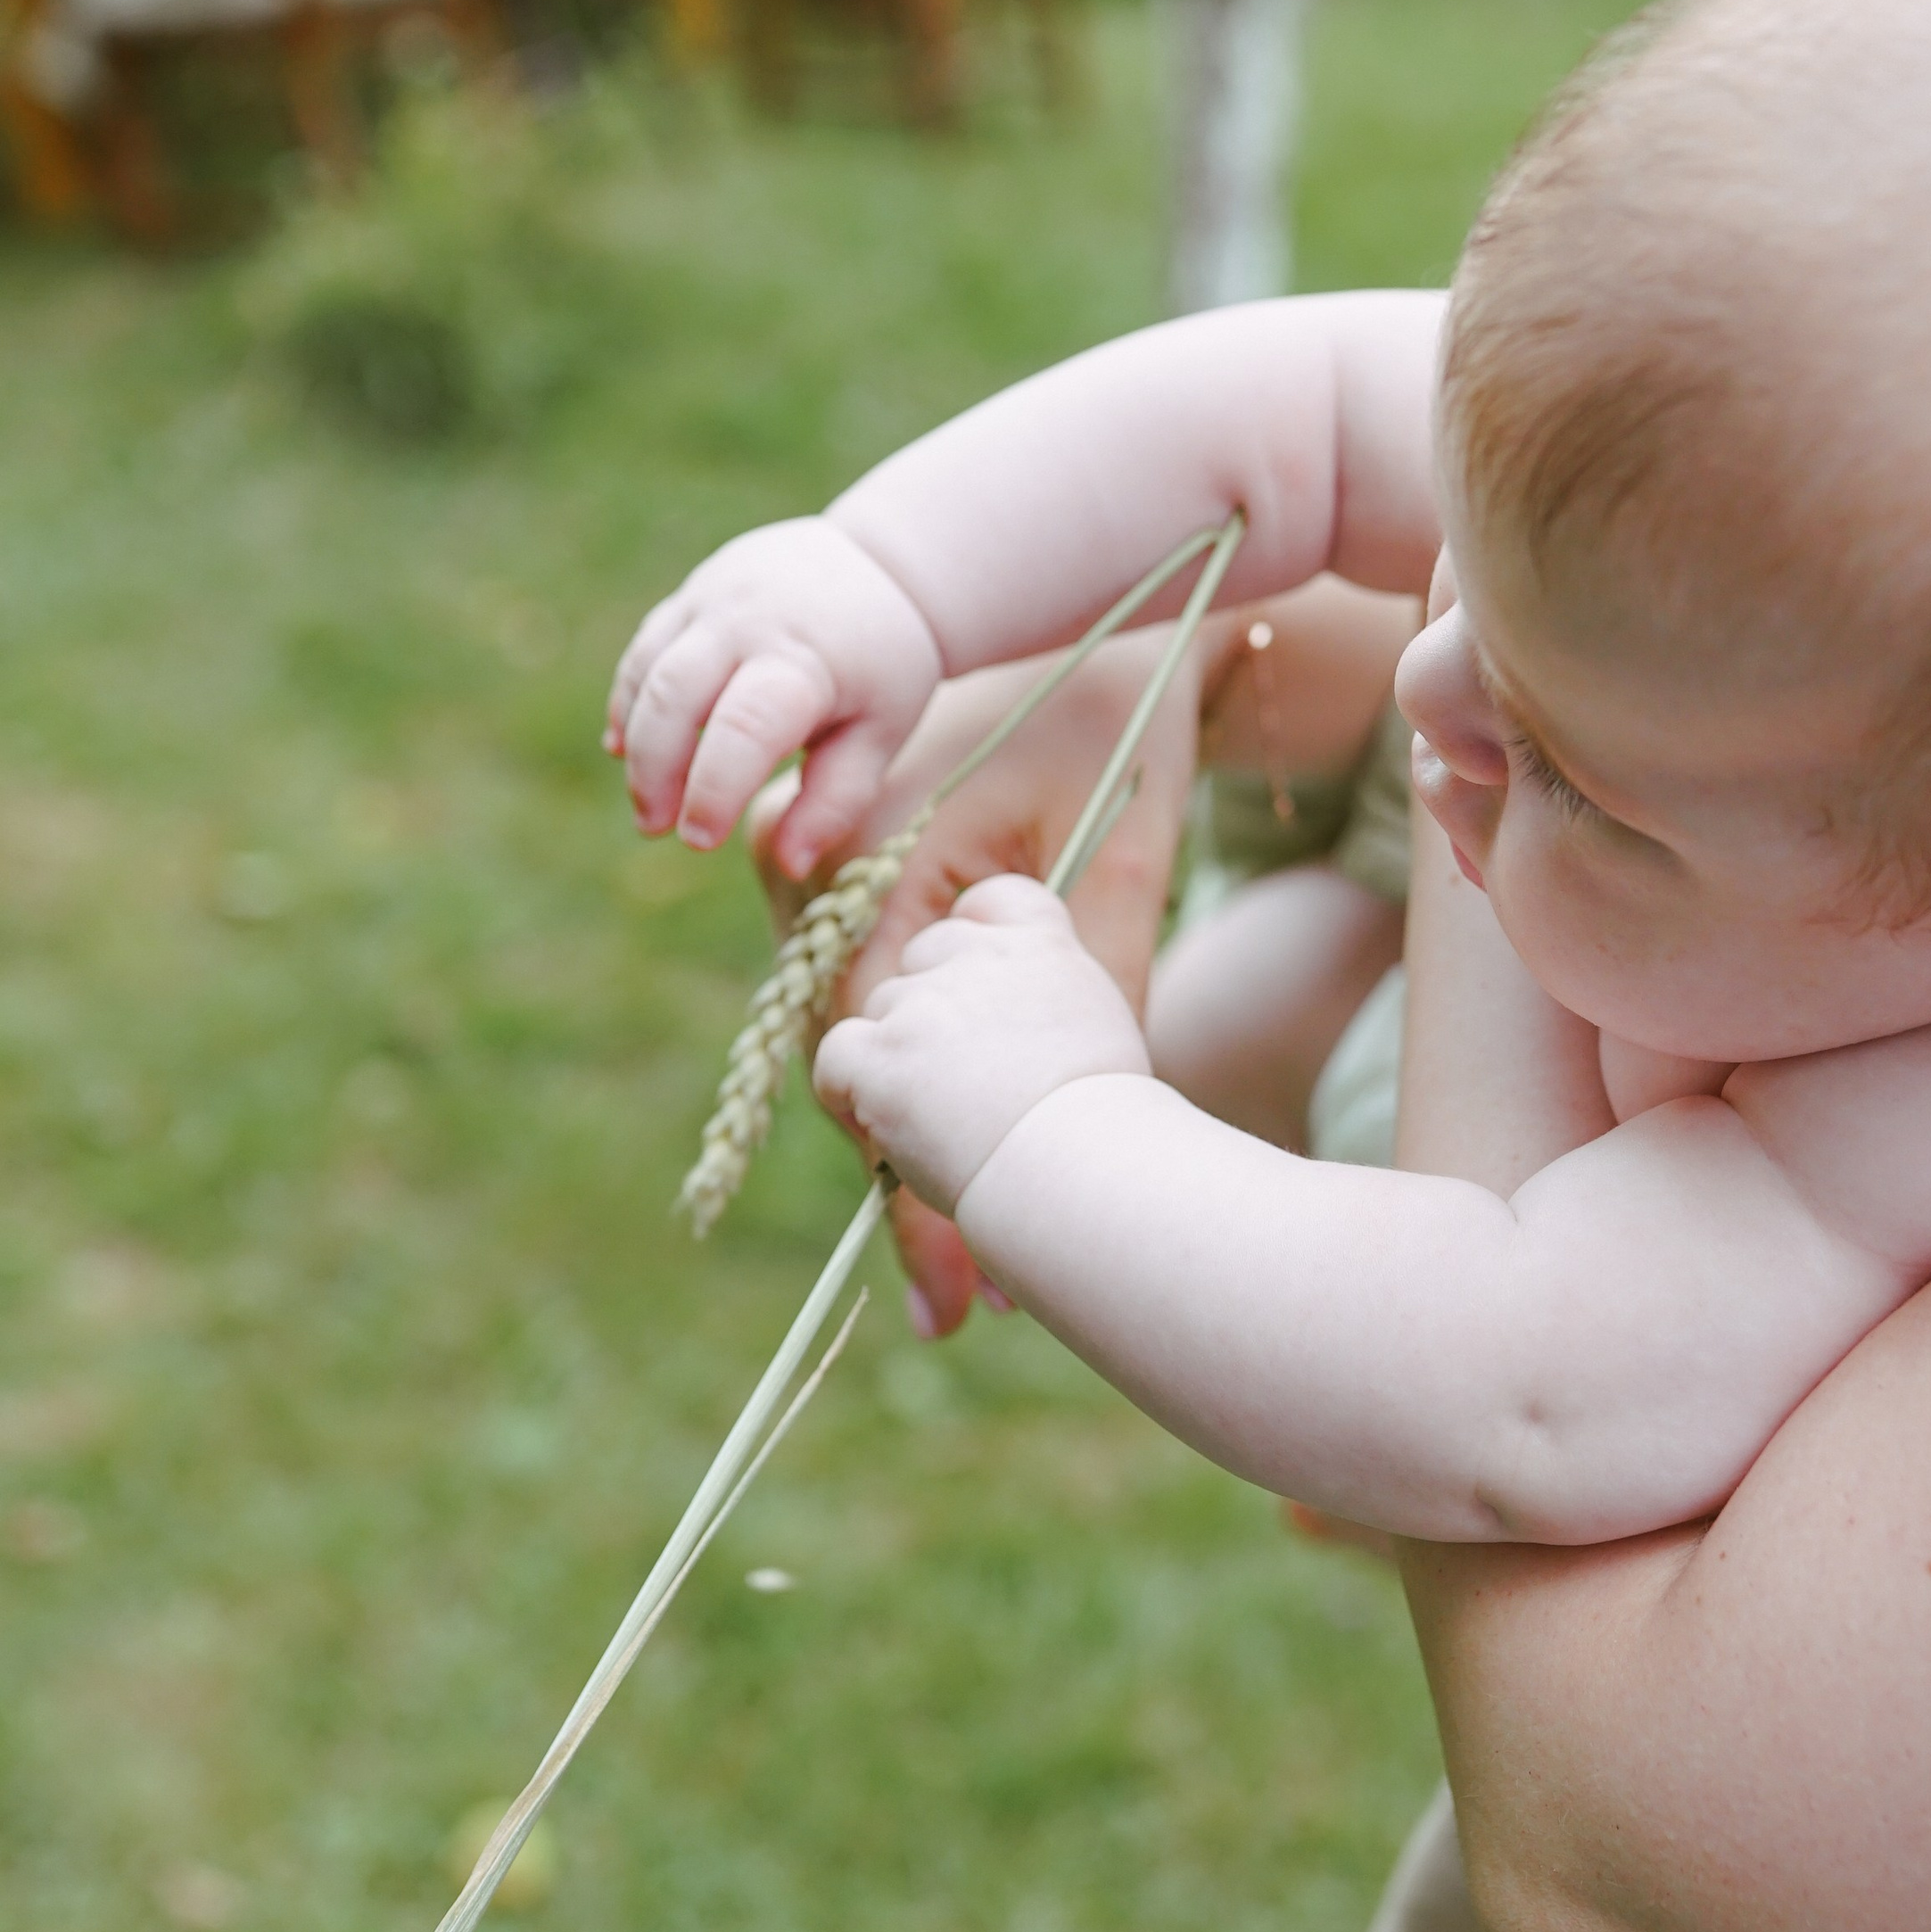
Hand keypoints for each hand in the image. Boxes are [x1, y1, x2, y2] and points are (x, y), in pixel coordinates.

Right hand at [606, 519, 943, 876]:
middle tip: (654, 827)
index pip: (743, 727)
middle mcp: (750, 622)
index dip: (712, 787)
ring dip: (634, 741)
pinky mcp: (690, 595)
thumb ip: (835, 800)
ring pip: (648, 672)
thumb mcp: (881, 733)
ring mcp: (713, 600)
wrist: (879, 564)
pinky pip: (644, 652)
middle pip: (674, 697)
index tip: (699, 839)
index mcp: (805, 661)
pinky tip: (627, 748)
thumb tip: (792, 865)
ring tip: (646, 803)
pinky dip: (629, 702)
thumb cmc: (883, 665)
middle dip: (654, 771)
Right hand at [751, 638, 1200, 1330]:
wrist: (1086, 622)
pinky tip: (951, 1161)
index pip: (880, 1067)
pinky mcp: (838, 882)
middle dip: (913, 1194)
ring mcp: (814, 878)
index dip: (921, 1193)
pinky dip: (911, 1080)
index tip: (960, 1297)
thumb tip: (1090, 1128)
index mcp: (868, 863)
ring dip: (909, 1146)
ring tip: (961, 1272)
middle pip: (851, 1074)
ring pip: (853, 1048)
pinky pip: (865, 1002)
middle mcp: (812, 873)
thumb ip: (1094, 983)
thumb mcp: (1118, 860)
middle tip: (960, 1309)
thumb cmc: (1110, 728)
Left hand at [814, 880, 1150, 1215]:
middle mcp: (975, 958)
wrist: (1077, 1164)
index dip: (973, 936)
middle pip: (924, 956)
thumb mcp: (1100, 1027)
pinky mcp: (882, 1054)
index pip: (991, 899)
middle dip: (930, 1007)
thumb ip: (1050, 997)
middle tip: (960, 1074)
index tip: (977, 982)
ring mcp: (923, 1003)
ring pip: (882, 1011)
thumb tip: (1015, 1017)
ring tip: (941, 1119)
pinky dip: (848, 1089)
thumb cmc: (1102, 1121)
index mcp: (1039, 944)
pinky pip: (836, 1057)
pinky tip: (883, 1123)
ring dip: (897, 1056)